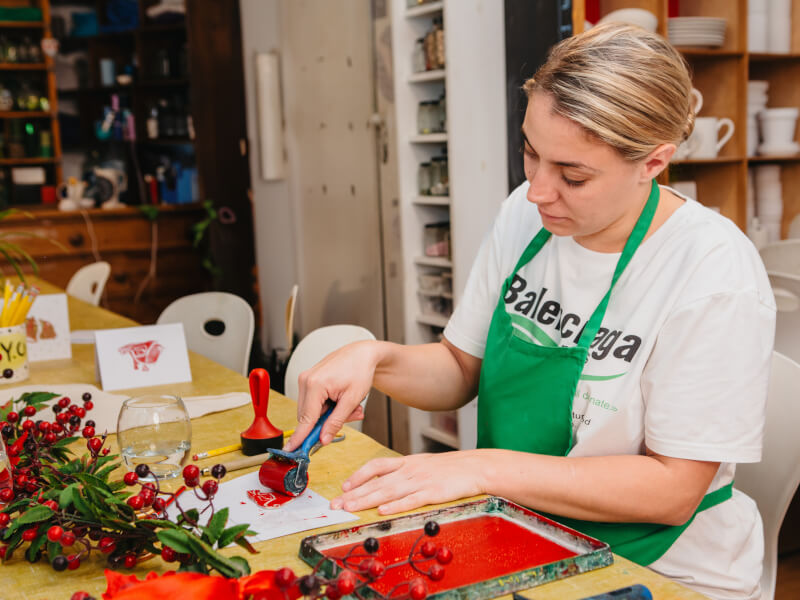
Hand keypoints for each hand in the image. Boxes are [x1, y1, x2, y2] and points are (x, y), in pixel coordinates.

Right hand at [283, 341, 379, 450]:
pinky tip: (340, 399)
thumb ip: (336, 422)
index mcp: (315, 385)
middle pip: (308, 417)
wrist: (362, 353)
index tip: (290, 451)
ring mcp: (305, 379)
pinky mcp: (308, 380)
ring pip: (311, 411)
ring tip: (348, 405)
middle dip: (327, 422)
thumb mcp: (351, 400)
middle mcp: (305, 381)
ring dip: (329, 414)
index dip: (299, 438)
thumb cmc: (360, 370)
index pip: (305, 419)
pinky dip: (327, 406)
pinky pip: (313, 402)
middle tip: (350, 415)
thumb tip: (323, 439)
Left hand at [330, 451, 484, 514]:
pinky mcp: (433, 493)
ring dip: (367, 500)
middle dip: (354, 494)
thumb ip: (405, 473)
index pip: (376, 466)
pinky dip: (396, 506)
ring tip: (350, 508)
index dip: (358, 476)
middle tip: (336, 505)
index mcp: (407, 462)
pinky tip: (383, 511)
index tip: (344, 487)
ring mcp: (421, 481)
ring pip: (388, 491)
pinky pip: (411, 500)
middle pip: (377, 482)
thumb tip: (386, 484)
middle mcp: (410, 470)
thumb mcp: (424, 465)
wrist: (476, 467)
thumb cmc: (451, 469)